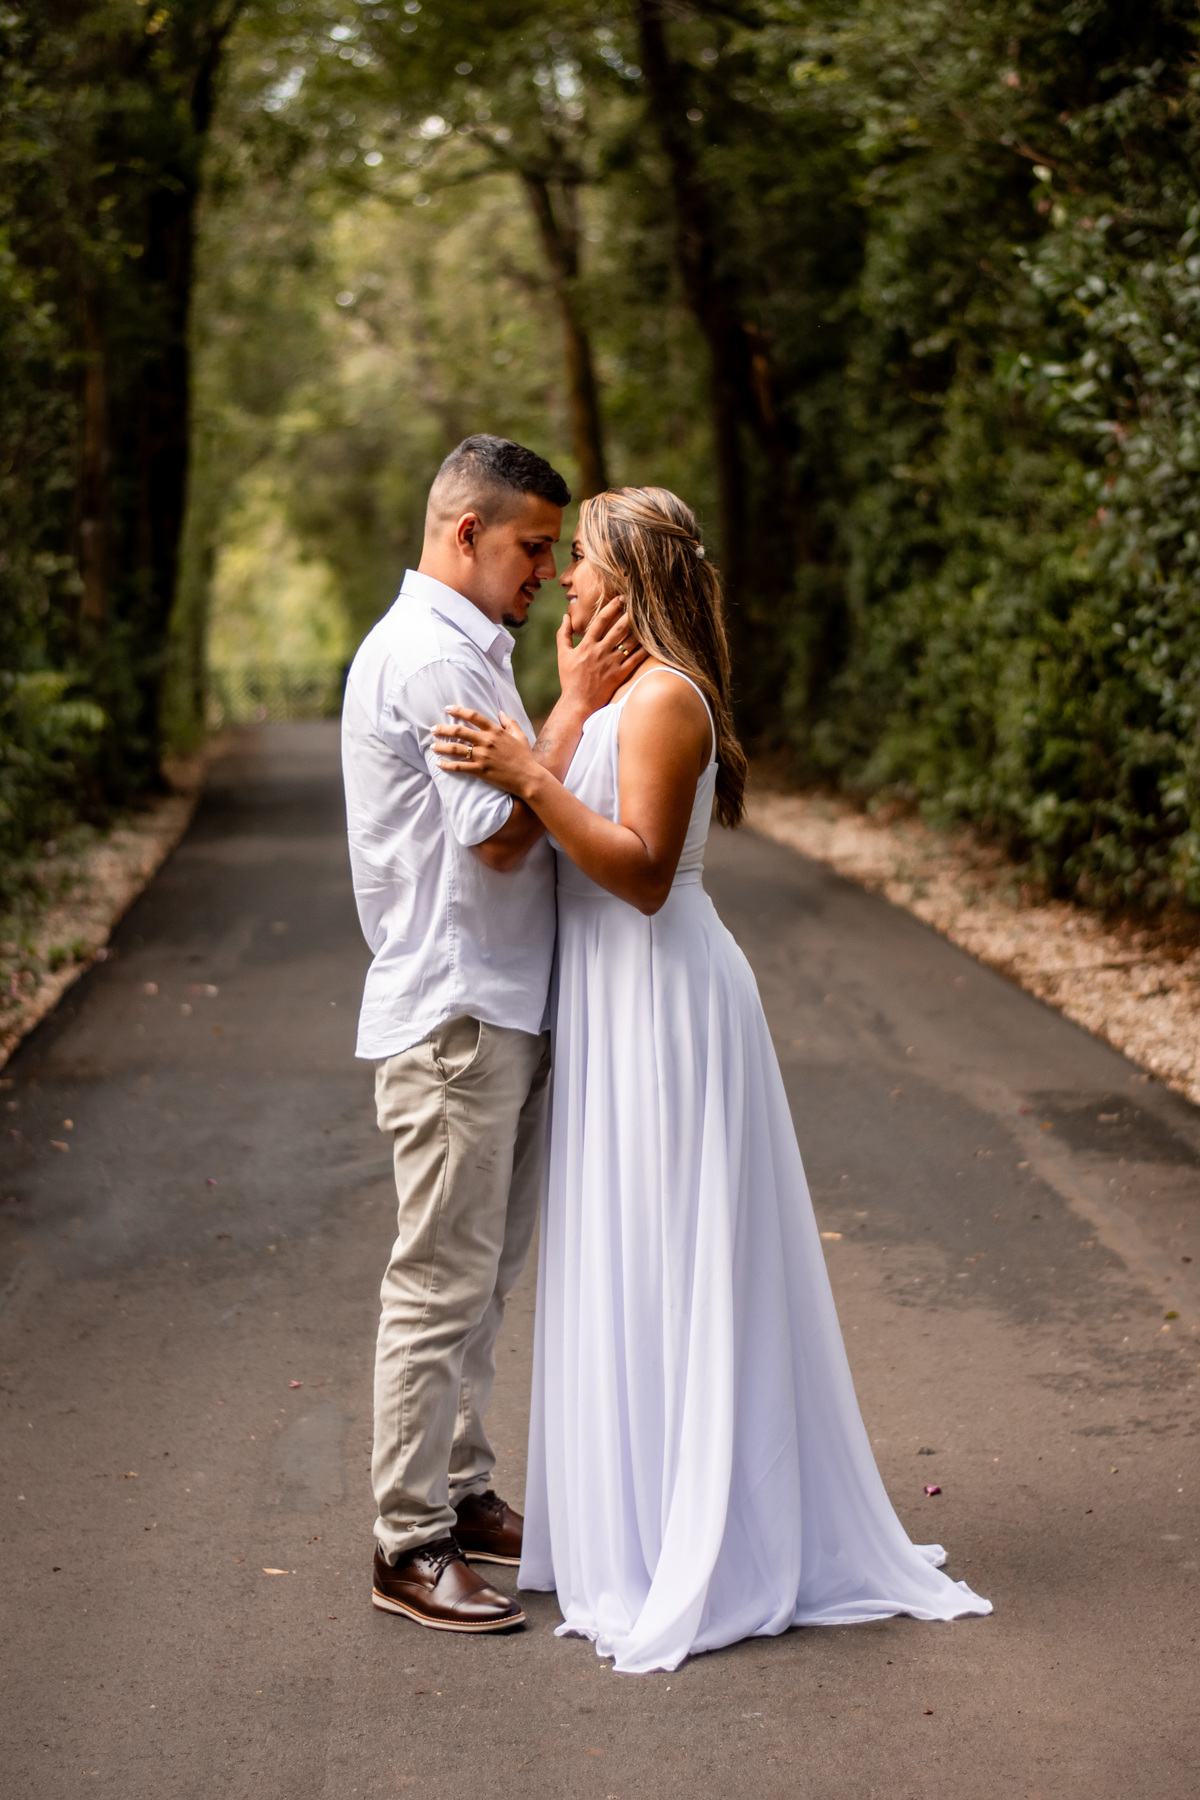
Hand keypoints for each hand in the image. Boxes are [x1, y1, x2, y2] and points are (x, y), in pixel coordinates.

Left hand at [432, 707, 538, 796]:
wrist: (528, 777)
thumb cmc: (525, 757)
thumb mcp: (520, 736)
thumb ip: (509, 722)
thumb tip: (500, 712)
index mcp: (495, 731)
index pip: (473, 716)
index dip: (458, 710)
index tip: (447, 708)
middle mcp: (487, 741)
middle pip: (459, 731)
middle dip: (443, 729)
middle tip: (433, 729)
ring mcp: (482, 756)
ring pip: (455, 748)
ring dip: (441, 746)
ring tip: (432, 746)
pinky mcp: (480, 770)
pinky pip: (459, 766)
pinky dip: (447, 765)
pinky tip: (439, 764)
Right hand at [556, 595, 645, 714]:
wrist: (578, 704)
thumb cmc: (569, 679)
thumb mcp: (563, 655)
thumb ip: (563, 634)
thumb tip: (565, 616)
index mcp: (587, 645)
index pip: (601, 620)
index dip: (612, 607)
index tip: (621, 598)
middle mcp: (600, 651)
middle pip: (619, 628)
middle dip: (630, 614)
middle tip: (639, 604)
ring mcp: (611, 663)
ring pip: (629, 642)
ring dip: (639, 630)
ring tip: (647, 620)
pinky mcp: (620, 675)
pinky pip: (635, 659)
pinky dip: (644, 650)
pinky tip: (651, 641)